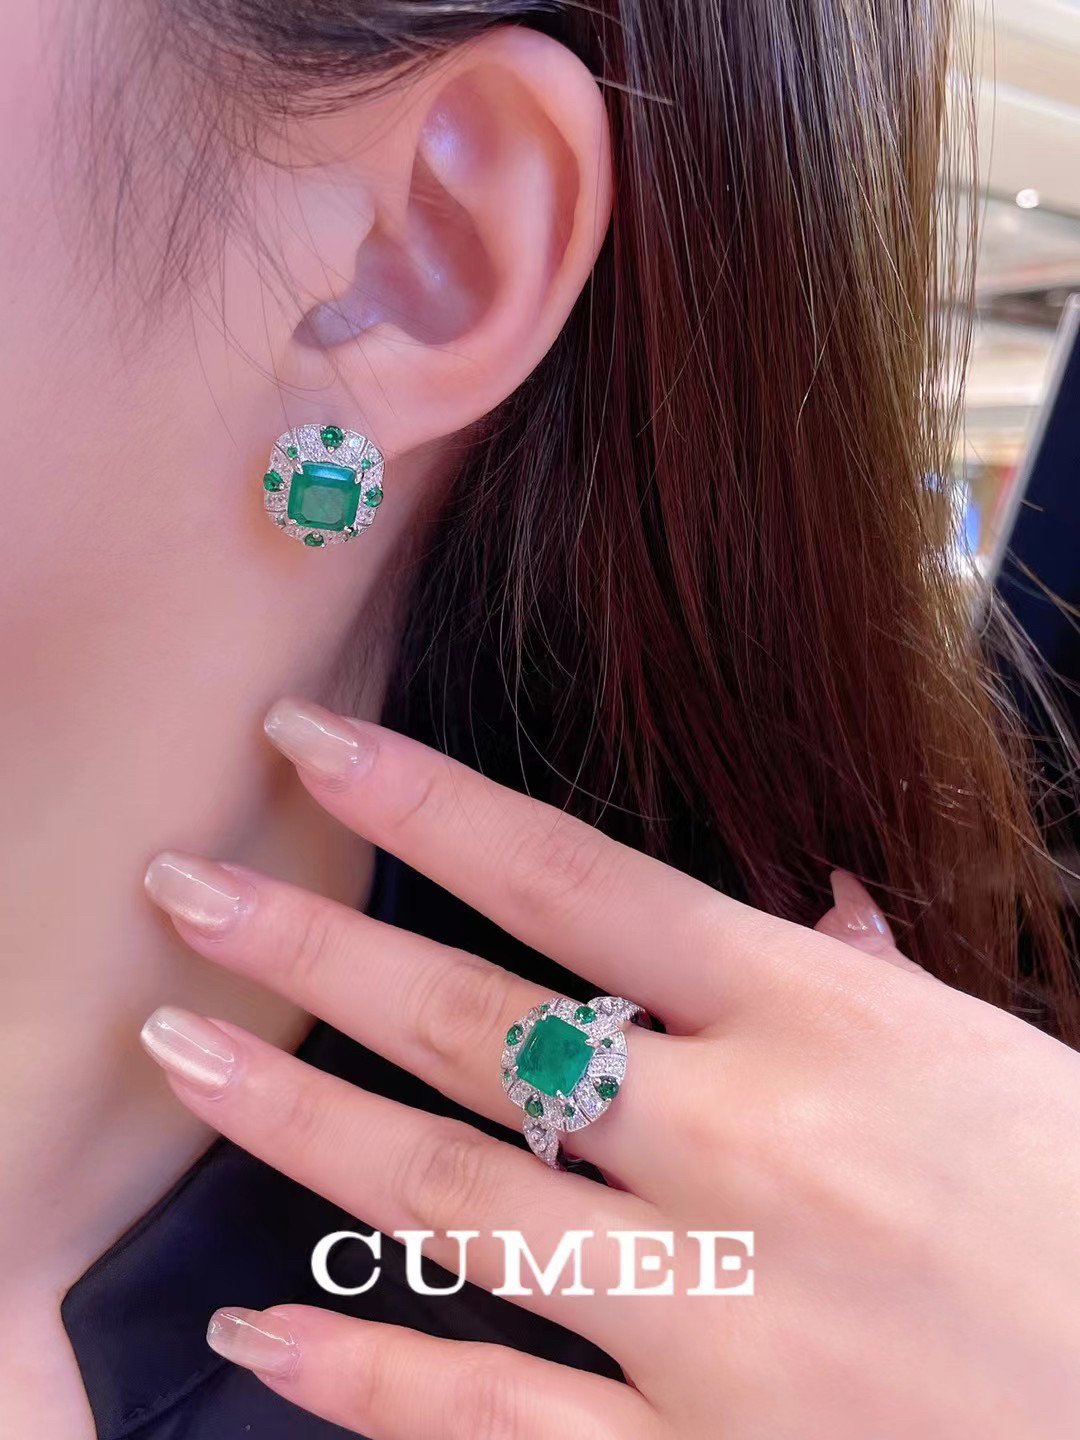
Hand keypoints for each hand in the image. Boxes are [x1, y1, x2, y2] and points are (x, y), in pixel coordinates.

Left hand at [140, 699, 1079, 1438]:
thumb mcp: (992, 1055)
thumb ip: (873, 980)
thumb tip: (817, 904)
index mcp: (823, 1020)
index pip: (577, 878)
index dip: (426, 803)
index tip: (311, 743)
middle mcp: (746, 1147)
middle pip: (479, 1028)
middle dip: (312, 948)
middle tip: (186, 890)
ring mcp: (712, 1312)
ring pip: (449, 1201)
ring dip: (294, 1124)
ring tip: (179, 1057)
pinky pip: (495, 1417)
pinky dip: (363, 1375)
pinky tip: (258, 1328)